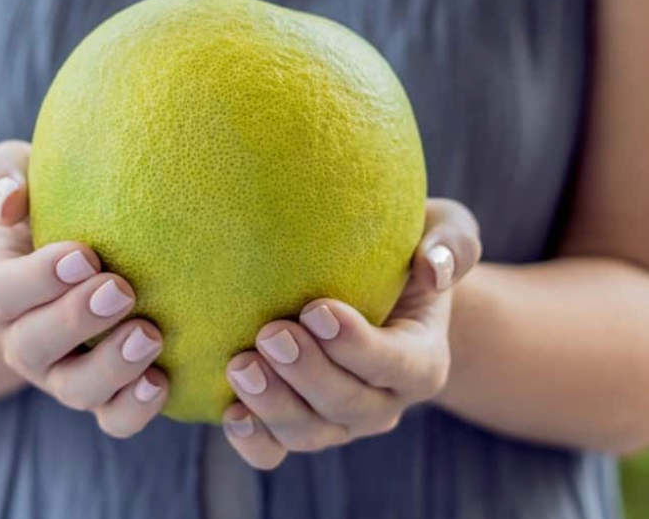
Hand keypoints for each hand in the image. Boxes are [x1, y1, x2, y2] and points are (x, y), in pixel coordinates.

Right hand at [0, 140, 167, 436]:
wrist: (66, 262)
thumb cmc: (42, 210)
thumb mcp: (16, 178)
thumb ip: (1, 176)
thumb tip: (10, 199)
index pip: (2, 292)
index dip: (39, 279)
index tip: (84, 254)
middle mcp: (22, 340)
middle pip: (34, 347)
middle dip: (77, 320)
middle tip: (121, 288)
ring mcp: (62, 373)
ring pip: (76, 391)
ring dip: (112, 369)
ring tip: (150, 336)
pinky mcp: (103, 392)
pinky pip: (113, 418)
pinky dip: (136, 408)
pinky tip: (165, 379)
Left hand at [222, 198, 481, 468]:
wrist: (376, 287)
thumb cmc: (406, 250)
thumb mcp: (444, 232)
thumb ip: (452, 243)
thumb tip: (432, 266)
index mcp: (422, 359)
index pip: (396, 364)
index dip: (357, 346)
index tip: (317, 309)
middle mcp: (383, 400)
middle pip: (349, 405)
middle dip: (307, 374)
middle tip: (270, 333)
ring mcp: (339, 420)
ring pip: (311, 433)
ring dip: (274, 406)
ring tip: (240, 365)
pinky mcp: (300, 424)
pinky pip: (276, 451)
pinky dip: (253, 440)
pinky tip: (231, 411)